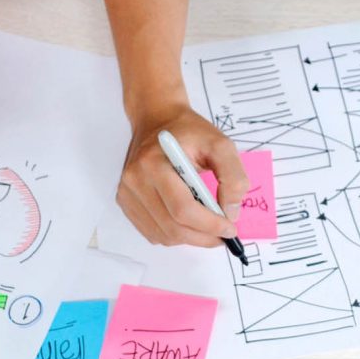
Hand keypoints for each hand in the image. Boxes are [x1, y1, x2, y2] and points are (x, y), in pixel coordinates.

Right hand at [117, 103, 247, 246]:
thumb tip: (231, 213)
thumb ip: (233, 176)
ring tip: (208, 227)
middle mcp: (135, 180)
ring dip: (191, 239)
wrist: (157, 119)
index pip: (182, 208)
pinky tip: (188, 222)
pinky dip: (175, 235)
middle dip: (204, 237)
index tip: (230, 228)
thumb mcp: (220, 144)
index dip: (209, 224)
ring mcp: (126, 193)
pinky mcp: (125, 202)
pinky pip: (153, 233)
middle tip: (224, 234)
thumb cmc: (188, 131)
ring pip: (163, 235)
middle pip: (172, 227)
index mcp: (154, 163)